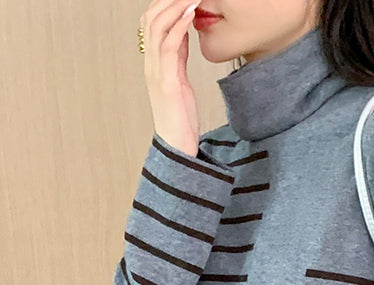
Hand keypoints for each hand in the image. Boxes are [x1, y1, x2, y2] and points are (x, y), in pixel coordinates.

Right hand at [140, 0, 204, 155]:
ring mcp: (156, 73)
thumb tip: (184, 31)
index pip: (152, 23)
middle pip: (150, 19)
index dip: (164, 4)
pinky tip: (190, 14)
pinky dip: (179, 27)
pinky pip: (168, 48)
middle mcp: (150, 65)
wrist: (177, 147)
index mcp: (154, 64)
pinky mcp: (166, 83)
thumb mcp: (180, 79)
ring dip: (174, 6)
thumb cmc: (180, 118)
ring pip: (156, 28)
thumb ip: (179, 56)